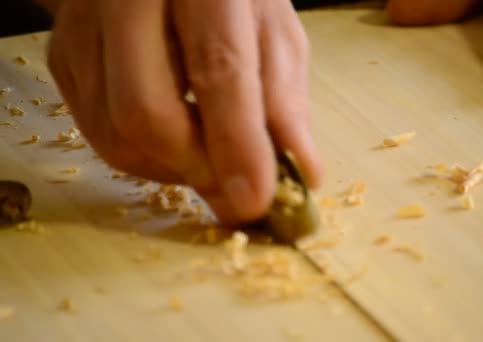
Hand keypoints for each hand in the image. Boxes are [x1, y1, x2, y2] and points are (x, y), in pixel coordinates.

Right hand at [46, 0, 321, 223]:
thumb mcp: (274, 30)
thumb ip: (284, 98)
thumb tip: (301, 171)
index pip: (217, 69)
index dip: (237, 144)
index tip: (255, 201)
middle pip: (144, 113)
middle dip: (194, 169)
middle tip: (231, 187)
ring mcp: (84, 27)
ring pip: (114, 134)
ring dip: (169, 168)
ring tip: (207, 155)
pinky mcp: (63, 54)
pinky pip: (94, 130)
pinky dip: (141, 154)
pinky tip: (174, 136)